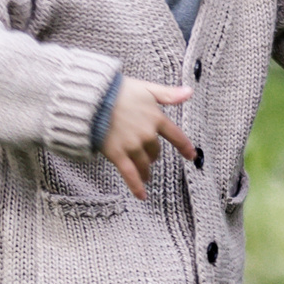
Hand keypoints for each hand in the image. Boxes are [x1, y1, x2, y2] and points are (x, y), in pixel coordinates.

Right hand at [102, 79, 194, 196]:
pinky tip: (142, 196)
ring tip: (145, 175)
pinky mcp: (117, 154)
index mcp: (156, 118)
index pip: (176, 136)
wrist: (92, 99)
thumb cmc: (118, 90)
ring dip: (146, 171)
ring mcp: (132, 146)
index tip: (191, 156)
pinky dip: (136, 187)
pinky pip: (130, 174)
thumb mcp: (146, 88)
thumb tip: (190, 92)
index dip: (184, 147)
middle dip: (153, 154)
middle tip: (148, 156)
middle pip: (155, 151)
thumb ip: (168, 94)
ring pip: (144, 164)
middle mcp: (147, 134)